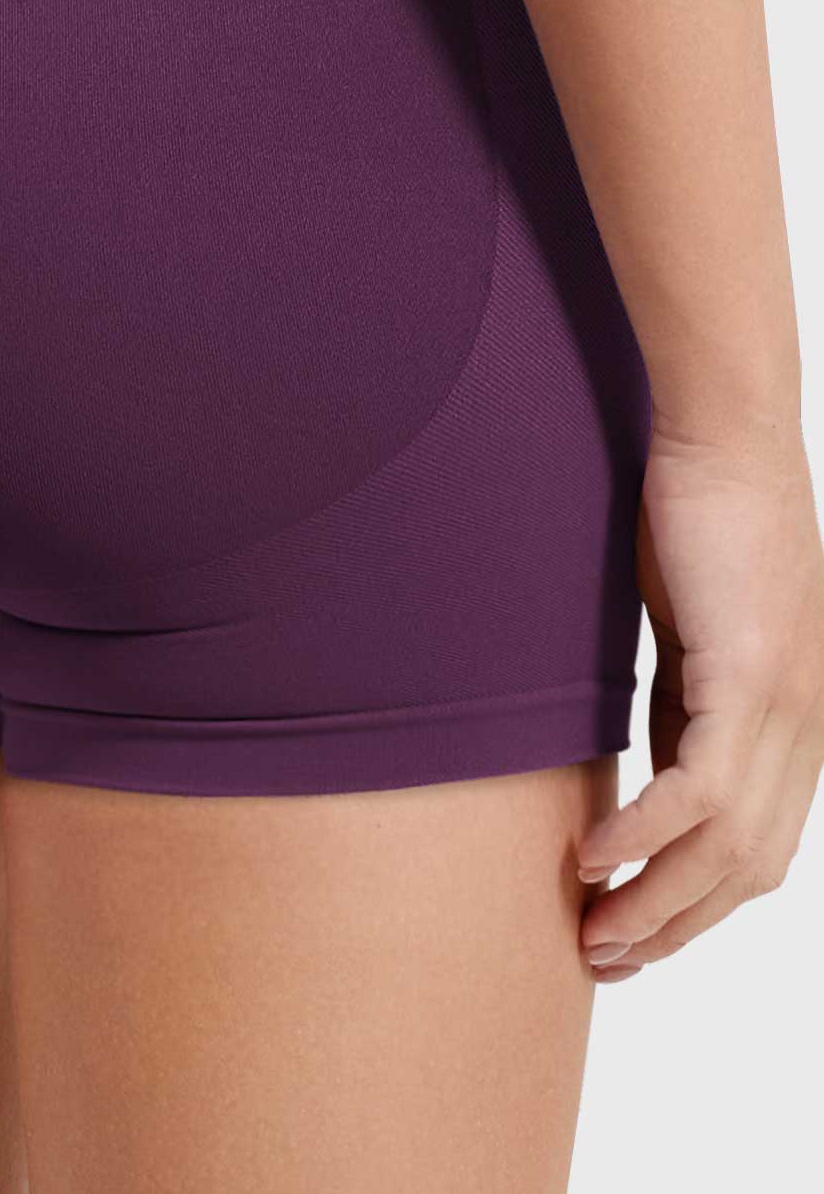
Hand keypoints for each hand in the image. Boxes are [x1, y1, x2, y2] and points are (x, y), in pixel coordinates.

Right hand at [576, 416, 823, 980]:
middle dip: (672, 926)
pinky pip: (699, 790)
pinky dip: (644, 834)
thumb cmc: (698, 519)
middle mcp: (807, 728)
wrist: (723, 437)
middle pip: (746, 869)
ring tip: (591, 930)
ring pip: (727, 848)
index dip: (693, 906)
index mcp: (796, 722)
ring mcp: (787, 707)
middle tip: (601, 957)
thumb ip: (682, 702)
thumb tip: (648, 766)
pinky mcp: (750, 679)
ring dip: (654, 901)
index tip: (629, 936)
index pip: (755, 850)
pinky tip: (593, 854)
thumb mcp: (690, 634)